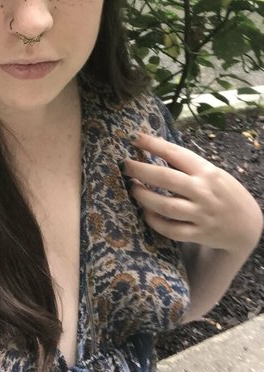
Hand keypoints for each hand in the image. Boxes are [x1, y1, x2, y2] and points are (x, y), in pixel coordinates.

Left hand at [121, 132, 262, 254]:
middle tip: (124, 165)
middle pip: (165, 179)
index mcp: (206, 171)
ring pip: (165, 206)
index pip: (175, 153)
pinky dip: (153, 221)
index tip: (132, 137)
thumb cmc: (221, 192)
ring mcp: (200, 214)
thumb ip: (186, 164)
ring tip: (133, 188)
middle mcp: (203, 191)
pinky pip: (170, 229)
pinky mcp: (198, 234)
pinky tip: (144, 212)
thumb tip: (151, 147)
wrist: (246, 225)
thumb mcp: (210, 172)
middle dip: (140, 170)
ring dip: (144, 197)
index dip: (152, 144)